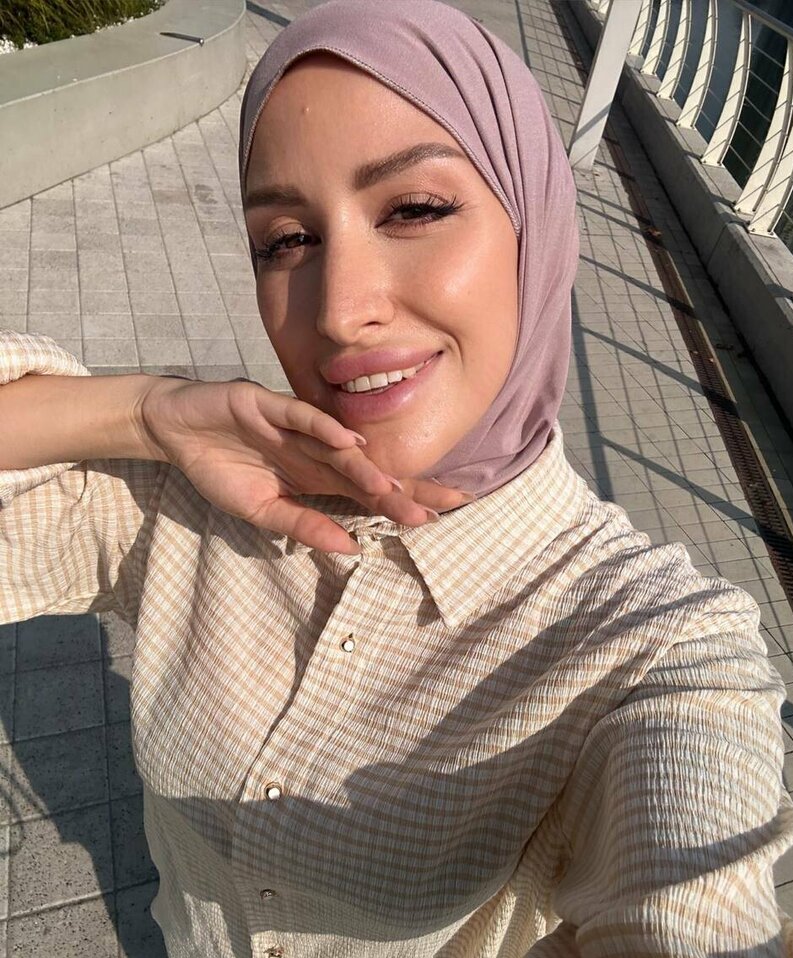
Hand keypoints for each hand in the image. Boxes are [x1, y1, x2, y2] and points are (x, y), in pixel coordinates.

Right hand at [135, 377, 474, 555]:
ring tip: (395, 489)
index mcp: (318, 476)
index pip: (369, 492)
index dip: (404, 503)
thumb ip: (303, 527)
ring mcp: (295, 427)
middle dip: (407, 486)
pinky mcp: (267, 405)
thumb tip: (352, 549)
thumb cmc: (220, 469)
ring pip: (340, 447)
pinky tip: (349, 440)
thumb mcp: (261, 511)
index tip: (440, 518)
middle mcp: (316, 450)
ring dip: (368, 467)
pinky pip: (300, 416)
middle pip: (368, 470)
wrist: (175, 430)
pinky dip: (324, 427)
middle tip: (450, 501)